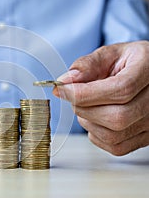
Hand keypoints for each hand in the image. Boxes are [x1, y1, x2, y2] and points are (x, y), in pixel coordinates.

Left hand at [53, 41, 148, 155]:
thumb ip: (87, 65)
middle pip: (117, 117)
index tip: (61, 89)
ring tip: (88, 104)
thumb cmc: (129, 63)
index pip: (120, 90)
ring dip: (88, 121)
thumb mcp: (110, 54)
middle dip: (84, 108)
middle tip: (75, 96)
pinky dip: (96, 133)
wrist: (147, 75)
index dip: (85, 93)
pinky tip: (96, 117)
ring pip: (113, 135)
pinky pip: (115, 146)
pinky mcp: (145, 139)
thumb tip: (64, 81)